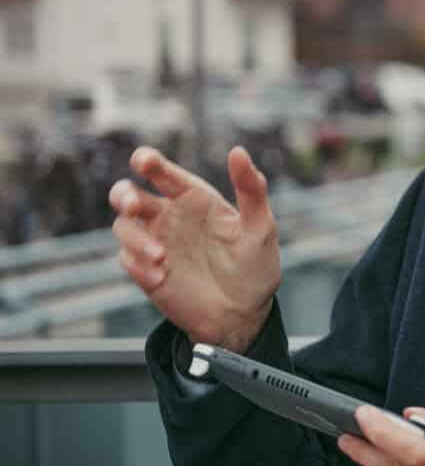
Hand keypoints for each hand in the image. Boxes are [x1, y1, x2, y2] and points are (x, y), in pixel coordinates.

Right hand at [110, 145, 281, 351]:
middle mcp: (170, 216)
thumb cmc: (255, 265)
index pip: (164, 173)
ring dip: (135, 238)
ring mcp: (155, 242)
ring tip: (161, 256)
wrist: (243, 314)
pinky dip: (138, 266)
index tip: (143, 161)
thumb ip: (251, 189)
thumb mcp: (260, 226)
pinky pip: (127, 260)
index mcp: (195, 198)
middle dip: (123, 195)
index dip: (149, 161)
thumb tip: (238, 151)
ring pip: (123, 226)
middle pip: (128, 194)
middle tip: (134, 206)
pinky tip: (160, 277)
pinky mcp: (146, 271)